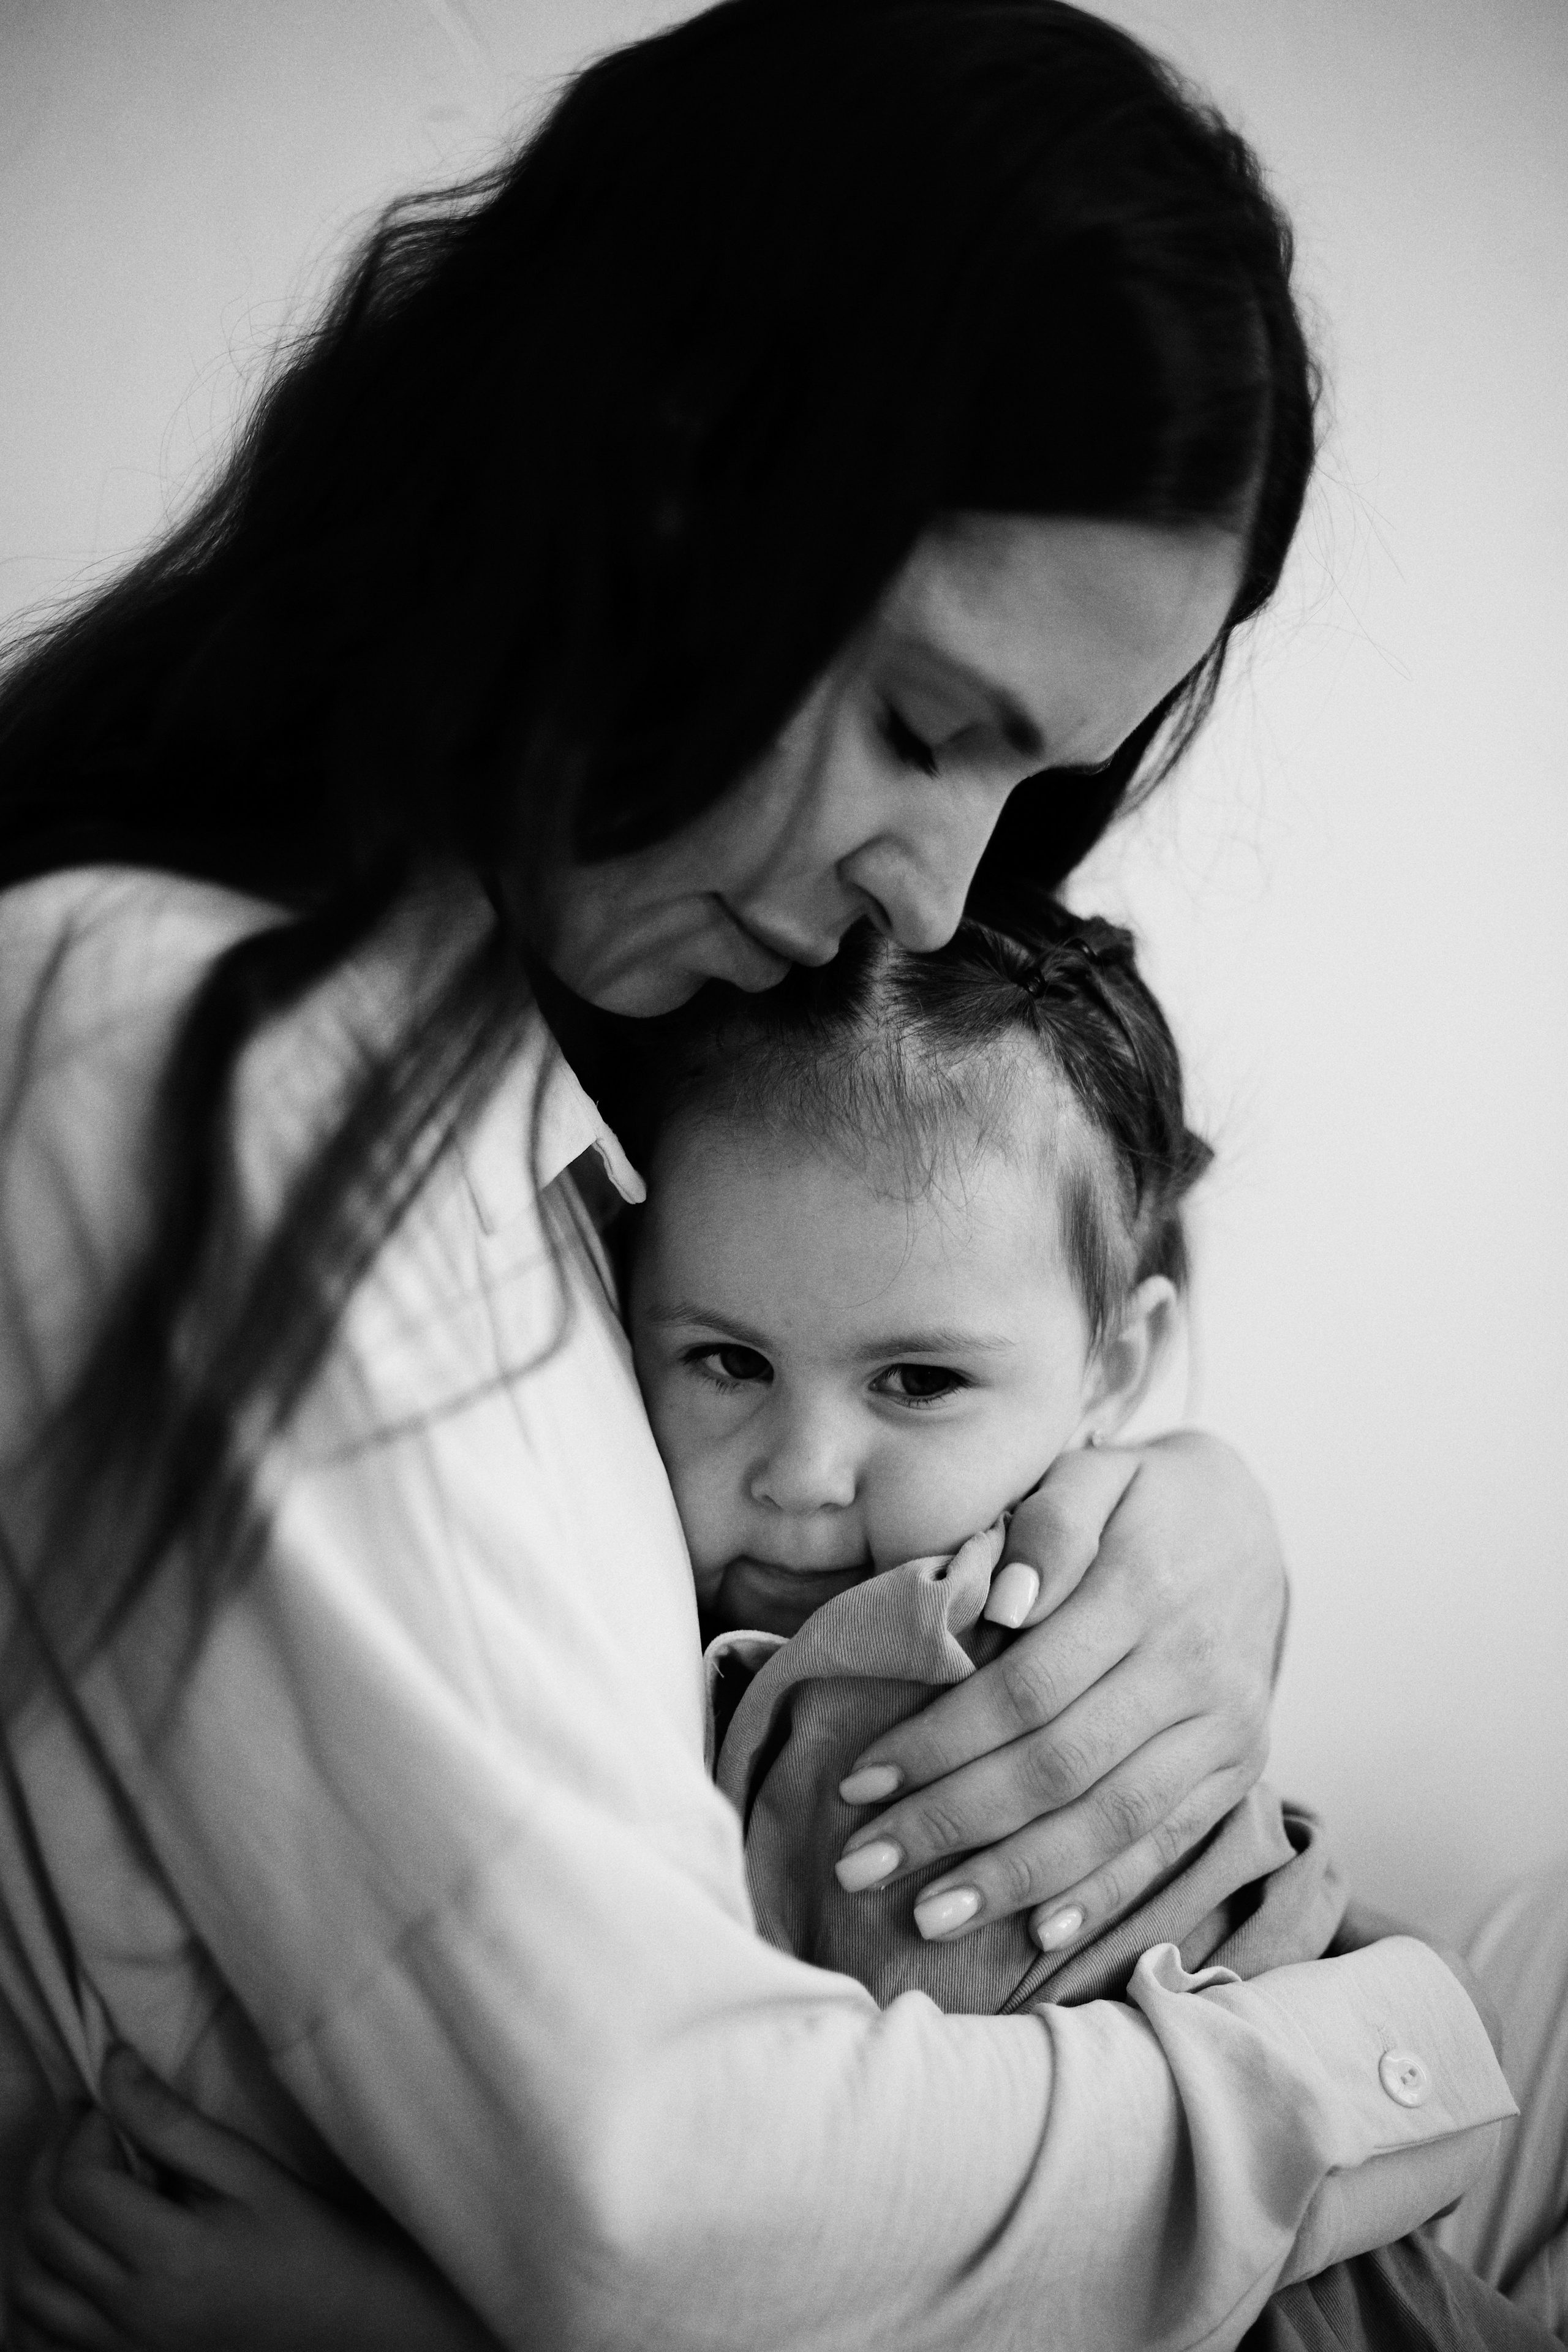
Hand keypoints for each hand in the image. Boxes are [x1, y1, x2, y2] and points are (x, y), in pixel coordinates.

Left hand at [7, 2047, 496, 2351]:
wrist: (337, 2320)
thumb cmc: (302, 2237)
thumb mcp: (247, 2170)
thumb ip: (172, 2121)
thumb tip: (113, 2066)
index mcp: (169, 2257)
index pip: (79, 2186)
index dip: (85, 2132)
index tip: (112, 2107)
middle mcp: (130, 2312)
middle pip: (42, 2231)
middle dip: (53, 2164)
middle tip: (89, 2132)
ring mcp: (116, 2348)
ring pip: (27, 2285)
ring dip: (36, 2225)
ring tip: (77, 2185)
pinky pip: (37, 2335)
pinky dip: (37, 2287)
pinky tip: (69, 2251)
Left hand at [832, 1432, 1284, 1954]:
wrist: (1253, 1519)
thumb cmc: (1141, 1500)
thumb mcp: (1093, 1475)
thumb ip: (1049, 1528)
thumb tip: (1004, 1607)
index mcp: (1142, 1592)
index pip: (1025, 1689)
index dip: (939, 1742)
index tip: (859, 1781)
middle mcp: (1191, 1669)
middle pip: (1058, 1767)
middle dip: (952, 1824)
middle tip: (860, 1866)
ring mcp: (1224, 1726)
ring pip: (1113, 1822)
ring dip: (1016, 1877)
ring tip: (930, 1917)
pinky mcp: (1240, 1765)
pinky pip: (1170, 1842)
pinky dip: (1106, 1893)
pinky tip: (1040, 1932)